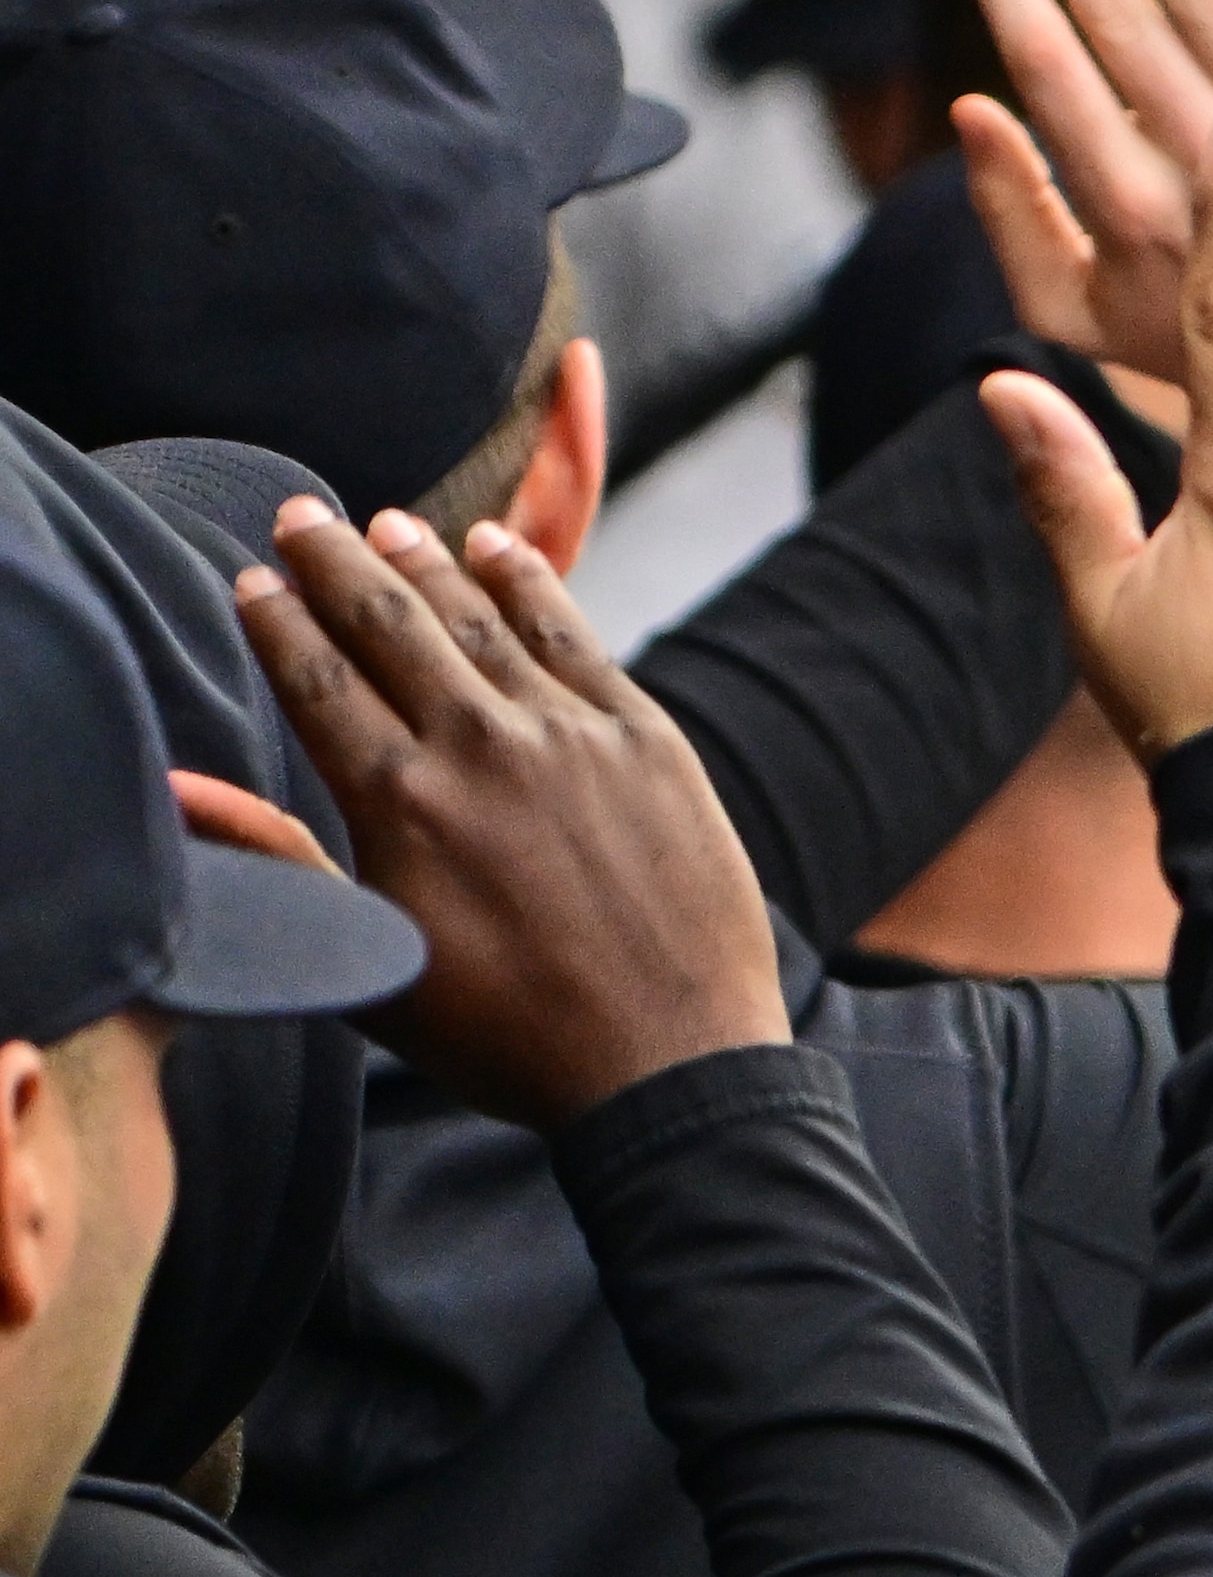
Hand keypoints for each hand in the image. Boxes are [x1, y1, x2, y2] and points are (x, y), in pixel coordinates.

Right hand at [226, 504, 787, 1125]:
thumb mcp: (371, 963)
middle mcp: (478, 748)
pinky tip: (497, 547)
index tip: (250, 582)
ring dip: (424, 561)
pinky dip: (529, 584)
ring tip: (384, 522)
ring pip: (478, 619)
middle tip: (298, 514)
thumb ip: (282, 862)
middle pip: (387, 625)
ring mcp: (568, 735)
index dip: (276, 624)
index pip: (316, 681)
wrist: (667, 1061)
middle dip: (333, 563)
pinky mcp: (647, 740)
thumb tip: (181, 792)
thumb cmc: (507, 1035)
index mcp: (398, 802)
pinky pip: (575, 638)